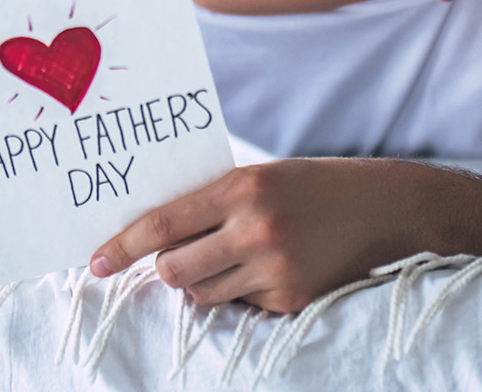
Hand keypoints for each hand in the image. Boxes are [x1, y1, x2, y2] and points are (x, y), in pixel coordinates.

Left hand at [89, 159, 414, 312]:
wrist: (386, 205)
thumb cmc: (314, 184)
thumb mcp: (260, 176)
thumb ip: (213, 201)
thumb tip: (159, 233)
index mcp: (241, 188)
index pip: (163, 224)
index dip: (122, 246)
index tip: (95, 263)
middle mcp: (254, 230)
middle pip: (175, 270)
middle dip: (167, 269)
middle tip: (181, 256)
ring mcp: (275, 269)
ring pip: (203, 293)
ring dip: (203, 281)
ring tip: (233, 256)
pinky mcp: (293, 299)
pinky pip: (241, 306)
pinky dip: (242, 292)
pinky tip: (271, 268)